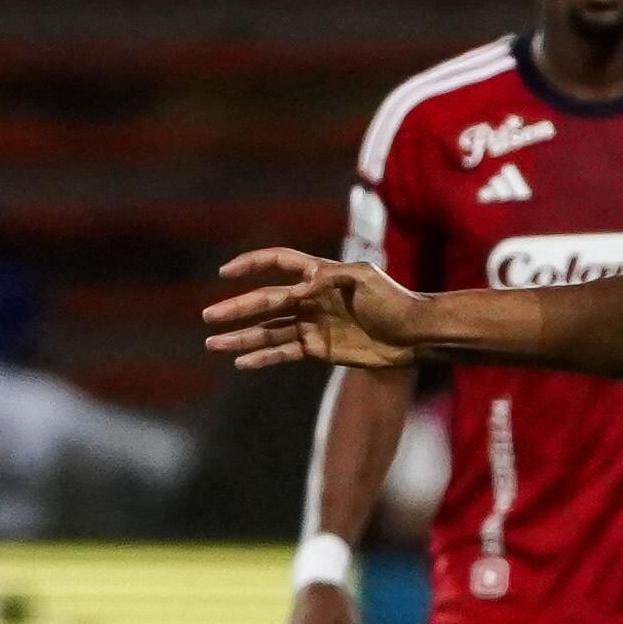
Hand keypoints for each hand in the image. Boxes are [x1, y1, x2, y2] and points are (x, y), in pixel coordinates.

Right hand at [202, 249, 423, 370]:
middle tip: (208, 317)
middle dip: (236, 309)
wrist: (414, 334)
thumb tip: (298, 289)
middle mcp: (310, 299)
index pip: (279, 262)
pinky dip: (263, 358)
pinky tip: (241, 361)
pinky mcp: (319, 350)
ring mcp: (313, 325)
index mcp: (319, 275)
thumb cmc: (393, 300)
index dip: (252, 264)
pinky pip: (284, 353)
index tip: (226, 273)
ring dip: (241, 337)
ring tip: (213, 343)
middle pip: (265, 302)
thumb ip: (329, 278)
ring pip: (269, 331)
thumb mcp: (364, 278)